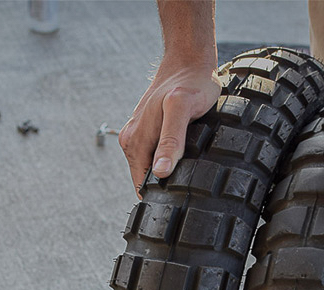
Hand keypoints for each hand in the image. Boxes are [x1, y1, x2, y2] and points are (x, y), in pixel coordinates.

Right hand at [118, 59, 220, 197]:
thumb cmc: (190, 83)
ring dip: (168, 173)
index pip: (142, 186)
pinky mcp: (147, 131)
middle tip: (191, 180)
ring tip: (190, 167)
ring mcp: (138, 135)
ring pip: (151, 169)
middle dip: (166, 186)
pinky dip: (168, 160)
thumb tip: (160, 172)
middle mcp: (131, 140)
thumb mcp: (182, 110)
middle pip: (146, 180)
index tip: (182, 195)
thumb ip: (171, 141)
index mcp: (134, 141)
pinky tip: (183, 155)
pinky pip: (154, 156)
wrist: (189, 60)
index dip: (162, 194)